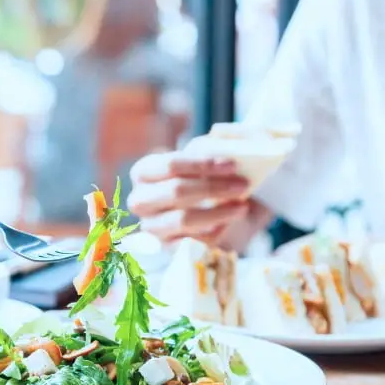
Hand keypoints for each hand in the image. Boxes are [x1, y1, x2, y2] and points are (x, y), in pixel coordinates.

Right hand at [127, 146, 249, 243]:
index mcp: (144, 171)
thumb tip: (227, 136)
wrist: (218, 211)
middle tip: (243, 185)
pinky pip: (192, 242)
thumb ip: (220, 142)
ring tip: (242, 206)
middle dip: (213, 187)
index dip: (203, 164)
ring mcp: (151, 226)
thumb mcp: (212, 156)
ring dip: (218, 212)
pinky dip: (215, 232)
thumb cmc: (209, 178)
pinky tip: (229, 223)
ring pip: (184, 219)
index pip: (171, 165)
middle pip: (176, 191)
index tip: (233, 164)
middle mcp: (141, 199)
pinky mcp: (167, 249)